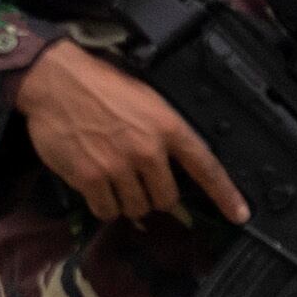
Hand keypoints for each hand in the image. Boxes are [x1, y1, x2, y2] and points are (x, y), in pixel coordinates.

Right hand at [13, 42, 247, 226]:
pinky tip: (94, 184)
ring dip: (125, 201)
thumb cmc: (99, 86)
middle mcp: (147, 150)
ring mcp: (118, 166)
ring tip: (111, 176)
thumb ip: (162, 132)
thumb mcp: (145, 100)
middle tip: (136, 179)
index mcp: (167, 126)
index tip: (239, 214)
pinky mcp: (90, 178)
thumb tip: (172, 165)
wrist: (57, 82)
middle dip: (152, 194)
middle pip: (166, 199)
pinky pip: (105, 210)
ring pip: (135, 208)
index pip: (206, 166)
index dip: (226, 194)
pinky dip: (102, 205)